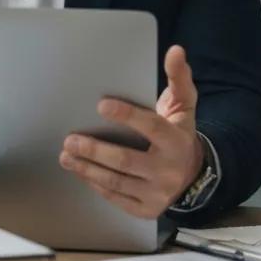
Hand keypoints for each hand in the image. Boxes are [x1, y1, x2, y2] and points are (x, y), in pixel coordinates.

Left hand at [59, 45, 204, 218]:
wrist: (193, 174)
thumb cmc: (180, 132)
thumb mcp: (184, 104)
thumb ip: (178, 77)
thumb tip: (175, 50)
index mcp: (176, 140)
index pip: (150, 127)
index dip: (126, 116)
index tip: (101, 104)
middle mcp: (168, 170)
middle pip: (126, 160)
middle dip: (95, 150)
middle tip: (70, 139)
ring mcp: (157, 193)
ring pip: (116, 181)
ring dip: (87, 168)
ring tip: (67, 156)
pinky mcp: (146, 209)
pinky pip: (116, 197)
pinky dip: (96, 184)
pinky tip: (82, 172)